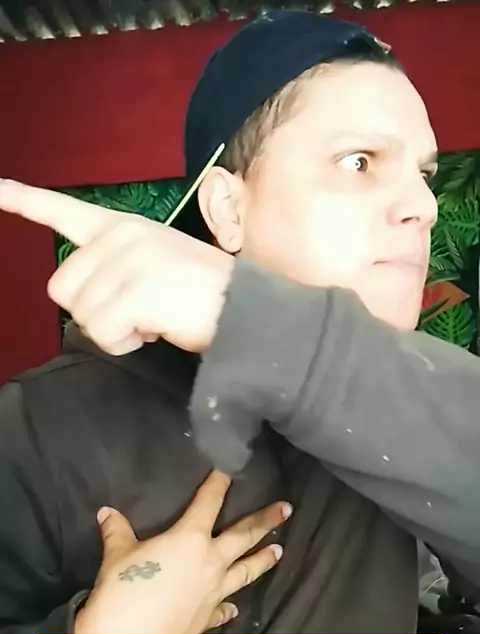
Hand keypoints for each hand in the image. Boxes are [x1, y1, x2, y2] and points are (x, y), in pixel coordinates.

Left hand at [0, 179, 232, 354]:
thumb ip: (116, 268)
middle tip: (137, 311)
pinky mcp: (137, 290)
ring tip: (152, 319)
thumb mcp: (155, 266)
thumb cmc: (202, 295)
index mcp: (124, 227)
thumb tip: (86, 299)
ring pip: (82, 315)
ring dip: (114, 331)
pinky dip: (126, 344)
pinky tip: (155, 329)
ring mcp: (129, 261)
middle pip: (61, 289)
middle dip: (93, 311)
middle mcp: (121, 236)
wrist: (246, 308)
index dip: (26, 202)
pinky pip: (104, 333)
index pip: (65, 211)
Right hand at [75, 470, 290, 633]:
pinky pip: (225, 610)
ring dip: (263, 560)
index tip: (229, 471)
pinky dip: (231, 608)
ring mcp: (214, 593)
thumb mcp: (117, 554)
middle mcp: (210, 562)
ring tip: (279, 550)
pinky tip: (235, 608)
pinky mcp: (208, 619)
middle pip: (244, 536)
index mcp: (190, 539)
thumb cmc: (122, 590)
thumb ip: (117, 531)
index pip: (208, 503)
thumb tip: (106, 512)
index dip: (218, 484)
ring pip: (246, 572)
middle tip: (286, 509)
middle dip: (266, 521)